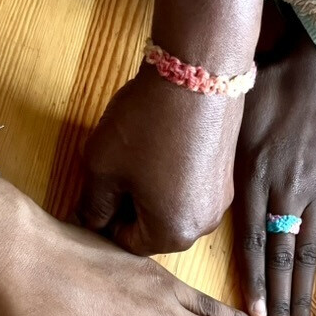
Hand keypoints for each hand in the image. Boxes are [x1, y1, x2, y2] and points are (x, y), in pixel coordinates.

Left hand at [79, 64, 241, 253]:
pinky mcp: (227, 175)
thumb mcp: (102, 167)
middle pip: (153, 228)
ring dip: (151, 191)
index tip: (93, 191)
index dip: (104, 219)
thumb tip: (89, 222)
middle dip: (130, 205)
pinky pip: (191, 188)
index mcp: (171, 234)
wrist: (198, 72)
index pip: (126, 243)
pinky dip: (173, 176)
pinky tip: (162, 145)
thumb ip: (92, 204)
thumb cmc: (146, 125)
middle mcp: (202, 226)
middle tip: (114, 169)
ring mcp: (220, 200)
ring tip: (139, 154)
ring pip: (173, 207)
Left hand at [234, 17, 315, 315]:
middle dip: (277, 306)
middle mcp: (284, 196)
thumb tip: (160, 211)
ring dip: (303, 298)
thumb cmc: (259, 91)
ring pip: (306, 256)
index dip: (251, 284)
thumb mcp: (228, 129)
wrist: (310, 63)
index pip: (249, 245)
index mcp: (251, 184)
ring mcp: (315, 194)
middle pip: (279, 261)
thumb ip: (206, 176)